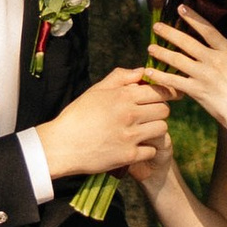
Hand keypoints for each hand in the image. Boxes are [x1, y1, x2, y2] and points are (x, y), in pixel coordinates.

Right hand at [41, 61, 170, 185]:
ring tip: (144, 131)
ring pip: (161, 129)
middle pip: (164, 110)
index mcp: (123, 96)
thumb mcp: (96, 90)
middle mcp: (129, 114)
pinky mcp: (128, 155)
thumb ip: (120, 77)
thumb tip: (141, 71)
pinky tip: (137, 147)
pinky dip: (147, 150)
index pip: (159, 91)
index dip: (164, 94)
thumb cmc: (77, 115)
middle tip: (149, 116)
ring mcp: (130, 136)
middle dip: (159, 112)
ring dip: (155, 130)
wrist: (62, 145)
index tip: (164, 98)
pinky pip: (152, 151)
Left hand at [147, 7, 226, 152]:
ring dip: (161, 52)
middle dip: (169, 32)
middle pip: (187, 42)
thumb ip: (223, 53)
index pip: (207, 29)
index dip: (193, 18)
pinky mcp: (197, 91)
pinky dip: (159, 76)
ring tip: (150, 48)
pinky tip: (149, 72)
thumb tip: (210, 42)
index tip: (180, 8)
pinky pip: (173, 81)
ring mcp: (205, 75)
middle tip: (156, 26)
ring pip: (177, 59)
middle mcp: (215, 60)